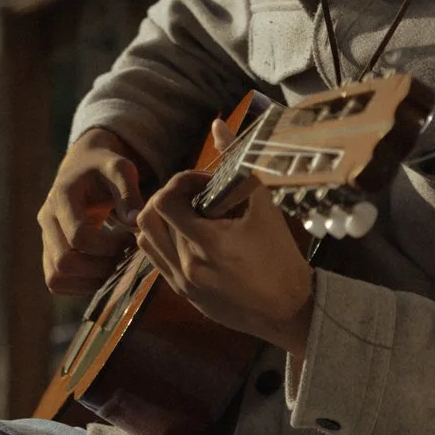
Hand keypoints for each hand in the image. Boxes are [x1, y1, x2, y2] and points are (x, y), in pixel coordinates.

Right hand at [39, 128, 147, 297]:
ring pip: (56, 277)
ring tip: (113, 265)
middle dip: (100, 266)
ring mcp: (45, 237)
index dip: (109, 246)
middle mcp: (46, 219)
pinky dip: (80, 285)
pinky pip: (55, 281)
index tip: (130, 239)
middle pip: (64, 262)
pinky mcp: (48, 251)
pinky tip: (102, 271)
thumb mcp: (120, 168)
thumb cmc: (104, 168)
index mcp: (61, 197)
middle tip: (122, 256)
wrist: (82, 167)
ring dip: (89, 280)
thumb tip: (134, 221)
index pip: (79, 236)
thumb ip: (129, 192)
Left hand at [134, 121, 315, 355]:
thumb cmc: (281, 257)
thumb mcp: (263, 206)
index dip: (179, 183)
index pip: (163, 201)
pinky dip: (161, 240)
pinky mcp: (182, 294)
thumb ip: (237, 162)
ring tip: (189, 215)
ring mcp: (181, 283)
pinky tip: (186, 235)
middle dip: (167, 198)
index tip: (203, 184)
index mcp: (206, 243)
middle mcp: (187, 265)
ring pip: (145, 238)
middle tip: (193, 197)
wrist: (290, 311)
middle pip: (149, 217)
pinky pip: (153, 259)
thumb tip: (217, 124)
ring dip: (160, 219)